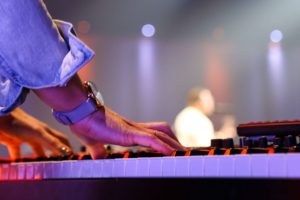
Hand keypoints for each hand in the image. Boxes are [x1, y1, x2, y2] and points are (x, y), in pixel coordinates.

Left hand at [0, 108, 72, 159]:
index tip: (72, 158)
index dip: (68, 148)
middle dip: (55, 155)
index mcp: (46, 132)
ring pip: (36, 151)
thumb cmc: (20, 123)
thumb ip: (53, 143)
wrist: (0, 116)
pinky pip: (18, 153)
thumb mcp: (39, 134)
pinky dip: (19, 160)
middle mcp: (38, 135)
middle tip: (58, 165)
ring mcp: (26, 138)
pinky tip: (18, 166)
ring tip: (41, 168)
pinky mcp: (13, 141)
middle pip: (50, 146)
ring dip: (39, 159)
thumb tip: (68, 152)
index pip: (61, 140)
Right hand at [34, 75, 183, 158]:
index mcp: (128, 130)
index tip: (172, 147)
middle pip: (162, 130)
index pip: (153, 132)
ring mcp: (132, 129)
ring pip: (160, 134)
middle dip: (174, 140)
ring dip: (173, 144)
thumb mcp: (93, 141)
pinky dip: (162, 146)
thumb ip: (98, 149)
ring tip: (184, 153)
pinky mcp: (128, 132)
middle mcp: (134, 127)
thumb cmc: (85, 123)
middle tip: (184, 150)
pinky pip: (150, 139)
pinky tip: (171, 153)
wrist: (79, 113)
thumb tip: (98, 156)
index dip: (164, 138)